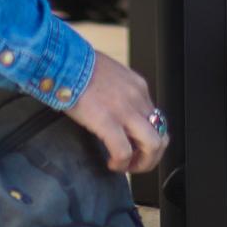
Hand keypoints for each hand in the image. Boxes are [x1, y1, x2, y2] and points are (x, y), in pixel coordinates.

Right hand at [64, 51, 168, 173]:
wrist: (64, 60)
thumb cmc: (80, 67)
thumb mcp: (110, 76)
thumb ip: (120, 93)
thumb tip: (117, 112)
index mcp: (138, 86)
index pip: (157, 120)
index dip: (148, 141)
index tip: (136, 148)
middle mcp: (137, 97)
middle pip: (161, 135)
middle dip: (150, 157)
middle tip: (134, 163)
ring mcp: (125, 109)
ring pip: (152, 145)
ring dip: (142, 163)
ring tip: (125, 166)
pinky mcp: (107, 120)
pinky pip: (124, 152)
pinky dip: (121, 164)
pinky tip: (111, 162)